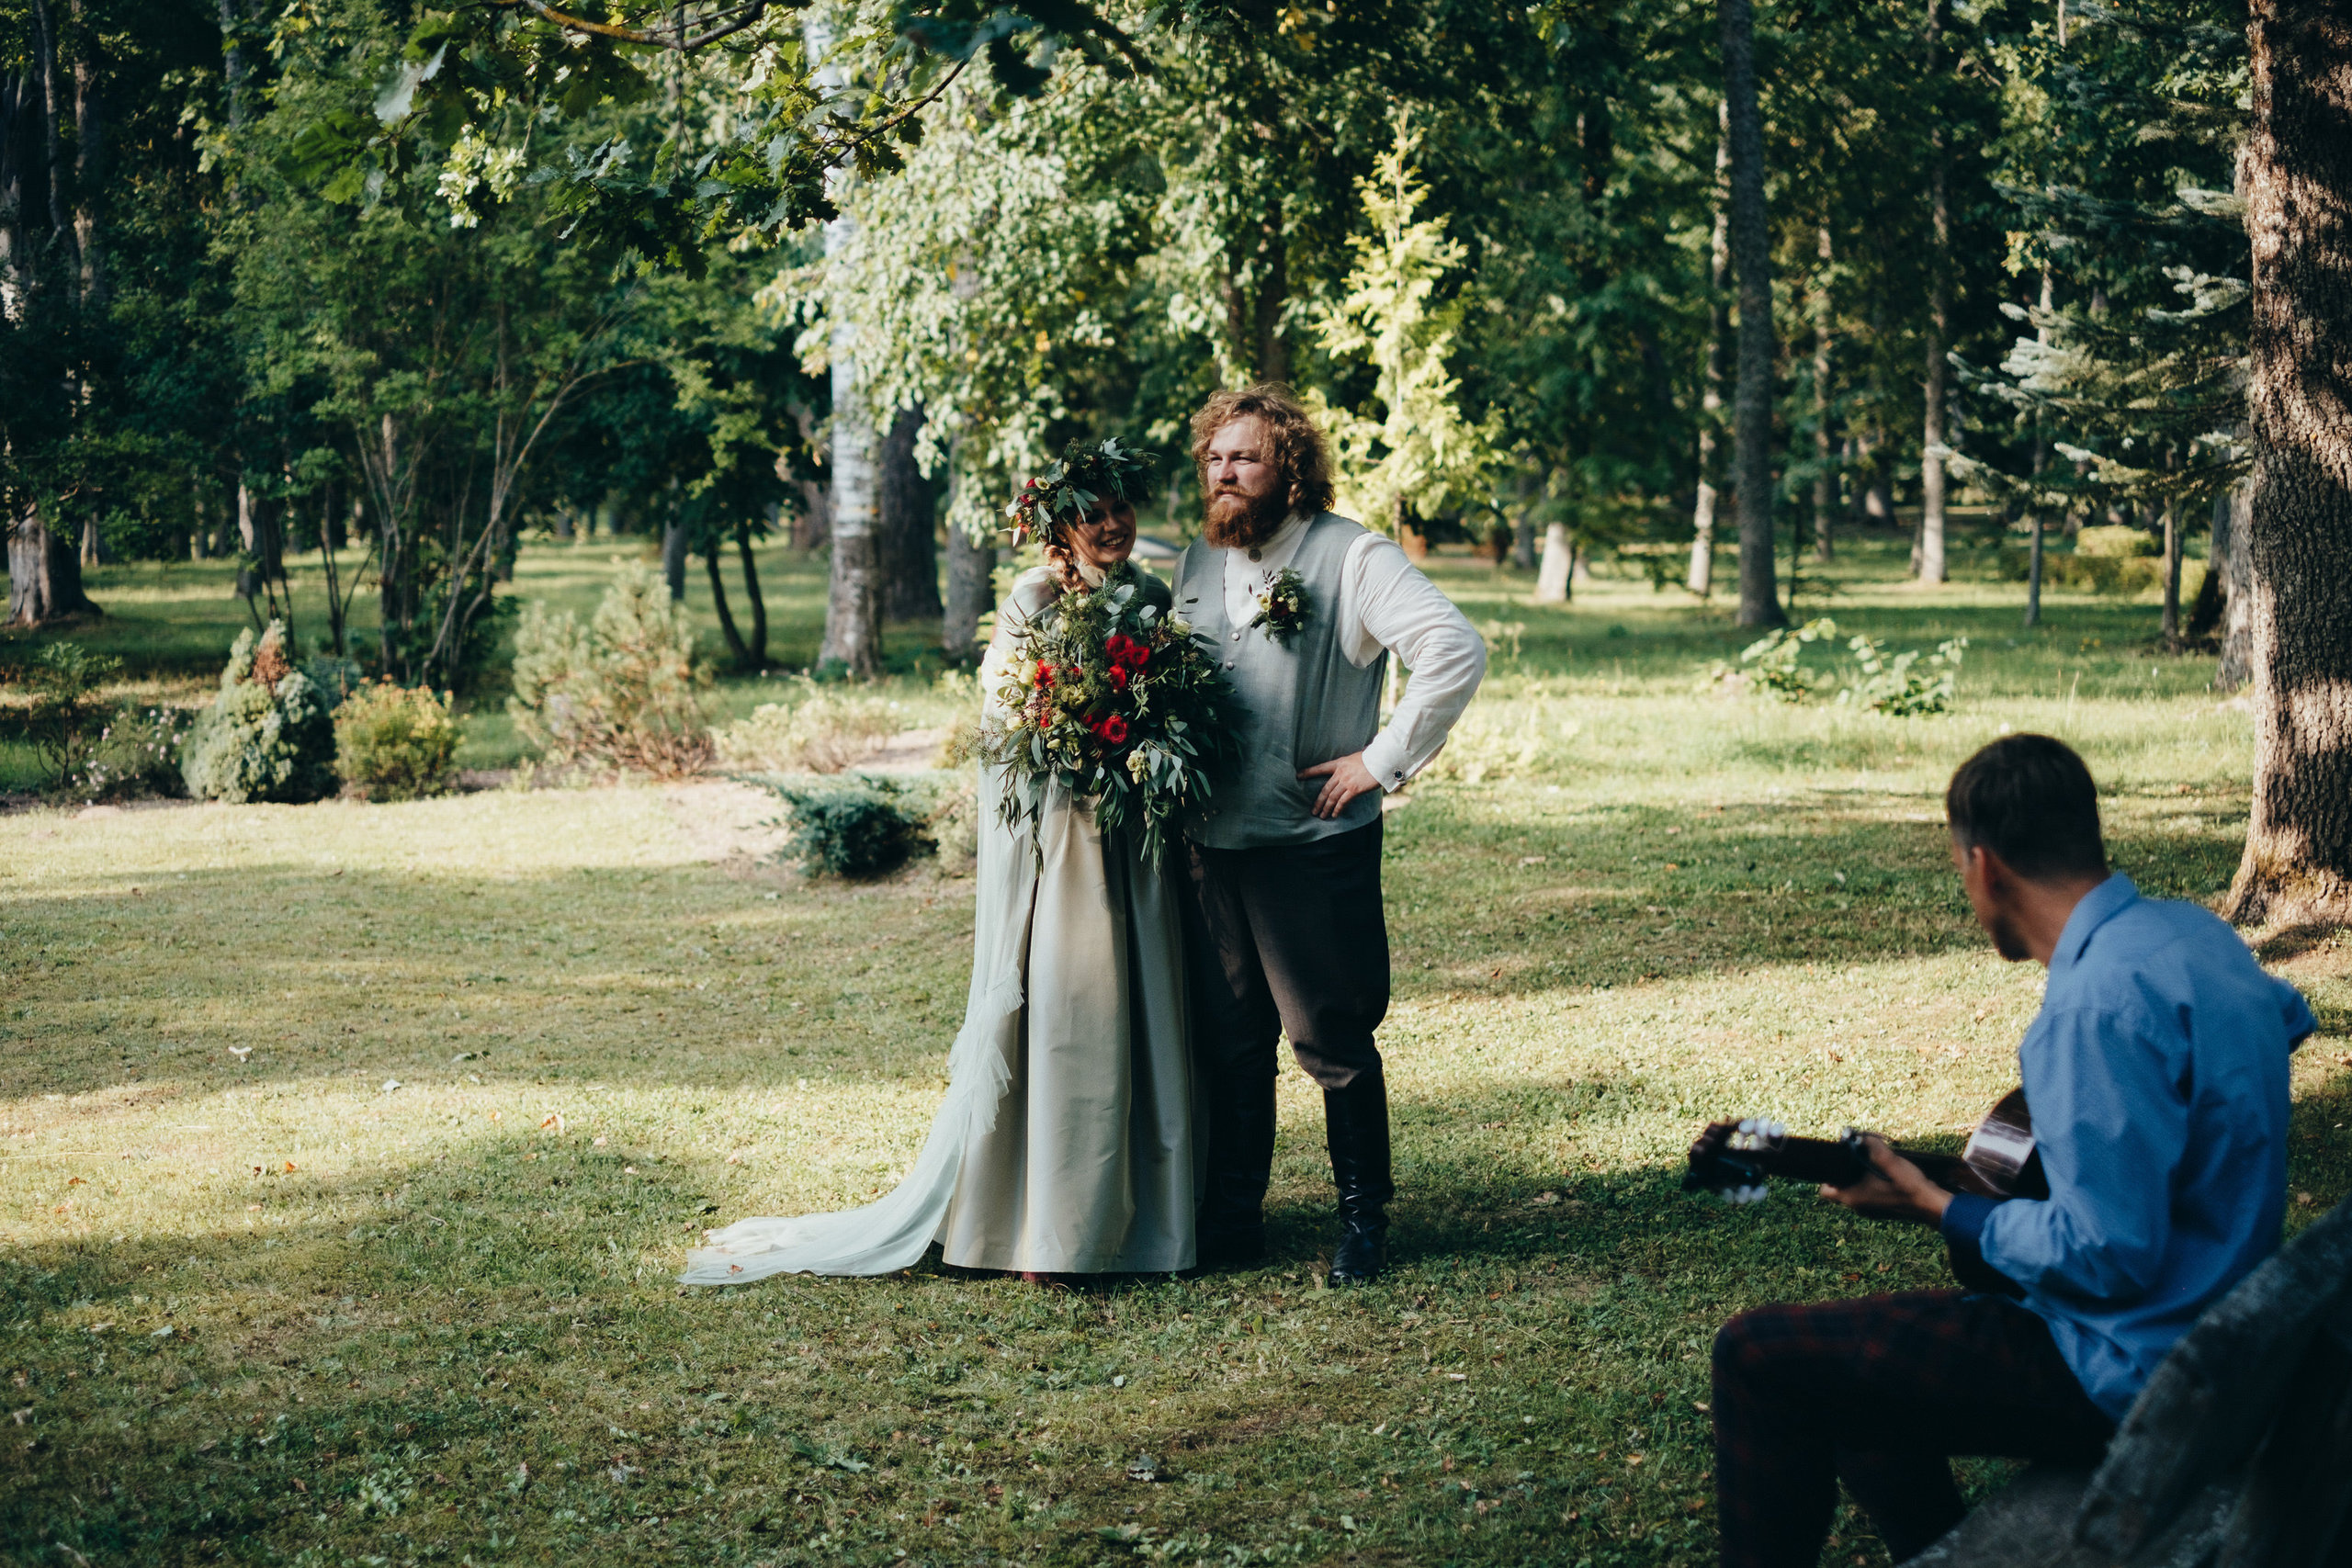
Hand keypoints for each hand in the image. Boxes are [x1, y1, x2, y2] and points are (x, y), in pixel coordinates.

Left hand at [1298, 752, 1381, 819]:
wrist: (1382, 760)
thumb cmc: (1372, 758)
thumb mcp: (1356, 758)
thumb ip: (1349, 765)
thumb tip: (1348, 769)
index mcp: (1339, 763)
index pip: (1320, 768)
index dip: (1308, 772)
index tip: (1298, 776)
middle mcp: (1340, 773)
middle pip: (1325, 789)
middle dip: (1318, 802)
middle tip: (1313, 811)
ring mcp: (1346, 782)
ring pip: (1332, 798)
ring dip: (1326, 808)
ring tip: (1322, 816)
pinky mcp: (1354, 789)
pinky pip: (1342, 802)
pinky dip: (1337, 809)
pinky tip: (1334, 815)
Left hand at [1817, 1135, 1950, 1226]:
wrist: (1933, 1205)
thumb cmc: (1908, 1186)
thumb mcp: (1889, 1160)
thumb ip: (1872, 1146)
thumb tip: (1861, 1137)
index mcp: (1853, 1198)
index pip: (1825, 1191)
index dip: (1828, 1174)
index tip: (1838, 1160)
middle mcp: (1859, 1207)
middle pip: (1841, 1187)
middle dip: (1847, 1170)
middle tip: (1857, 1155)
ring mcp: (1871, 1210)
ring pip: (1856, 1189)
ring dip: (1861, 1175)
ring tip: (1874, 1161)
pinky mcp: (1883, 1208)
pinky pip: (1869, 1193)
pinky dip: (1872, 1182)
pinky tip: (1886, 1171)